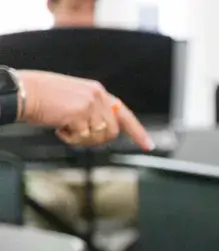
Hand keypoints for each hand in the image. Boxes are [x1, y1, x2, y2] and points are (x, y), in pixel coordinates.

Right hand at [15, 70, 153, 149]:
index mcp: (98, 91)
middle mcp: (98, 96)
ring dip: (82, 139)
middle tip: (77, 134)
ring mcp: (90, 104)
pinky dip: (70, 139)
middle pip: (112, 132)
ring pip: (99, 137)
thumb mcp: (74, 98)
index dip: (138, 132)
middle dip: (96, 139)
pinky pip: (83, 138)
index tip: (148, 145)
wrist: (23, 91)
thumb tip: (103, 130)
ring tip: (66, 127)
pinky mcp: (80, 114)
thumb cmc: (43, 96)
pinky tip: (60, 127)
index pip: (124, 114)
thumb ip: (93, 110)